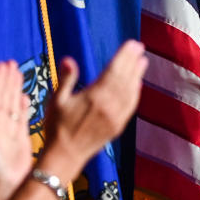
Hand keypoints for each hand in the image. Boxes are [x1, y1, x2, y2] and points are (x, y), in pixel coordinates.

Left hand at [0, 60, 32, 199]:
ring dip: (16, 89)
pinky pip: (22, 118)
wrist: (2, 185)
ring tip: (20, 74)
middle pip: (3, 96)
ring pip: (13, 104)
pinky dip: (23, 106)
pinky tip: (25, 97)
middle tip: (12, 63)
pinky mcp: (20, 138)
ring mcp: (9, 130)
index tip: (4, 64)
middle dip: (7, 79)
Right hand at [42, 40, 146, 178]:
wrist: (65, 156)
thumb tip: (68, 59)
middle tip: (140, 47)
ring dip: (137, 75)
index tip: (132, 44)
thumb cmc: (56, 127)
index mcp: (95, 97)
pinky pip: (130, 106)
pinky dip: (135, 93)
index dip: (124, 56)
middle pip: (125, 78)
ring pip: (131, 92)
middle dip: (133, 61)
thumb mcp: (56, 101)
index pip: (114, 70)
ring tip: (142, 61)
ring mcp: (116, 117)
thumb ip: (65, 79)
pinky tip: (137, 84)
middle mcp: (109, 106)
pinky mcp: (119, 127)